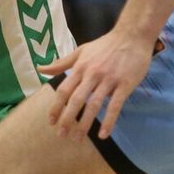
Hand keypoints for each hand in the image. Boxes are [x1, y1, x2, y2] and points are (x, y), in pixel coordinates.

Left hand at [38, 29, 155, 139]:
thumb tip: (40, 69)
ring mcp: (108, 80)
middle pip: (76, 100)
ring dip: (85, 124)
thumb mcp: (80, 51)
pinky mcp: (125, 84)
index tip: (51, 121)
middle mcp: (92, 74)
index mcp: (80, 68)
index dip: (56, 107)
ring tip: (78, 138)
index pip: (64, 90)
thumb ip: (61, 63)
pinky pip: (115, 105)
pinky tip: (103, 134)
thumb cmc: (105, 45)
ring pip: (94, 105)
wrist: (132, 35)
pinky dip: (109, 121)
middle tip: (62, 135)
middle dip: (67, 119)